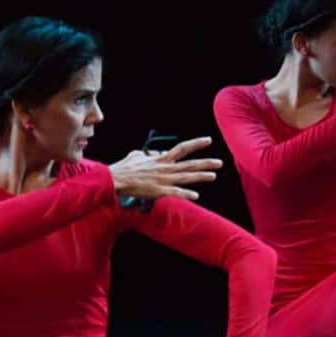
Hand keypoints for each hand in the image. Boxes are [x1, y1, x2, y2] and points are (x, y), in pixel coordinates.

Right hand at [108, 136, 222, 200]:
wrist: (115, 179)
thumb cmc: (124, 168)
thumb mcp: (135, 156)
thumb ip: (144, 155)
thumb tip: (146, 154)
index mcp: (161, 159)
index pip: (182, 148)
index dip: (196, 144)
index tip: (208, 140)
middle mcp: (165, 168)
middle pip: (189, 163)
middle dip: (205, 163)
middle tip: (219, 163)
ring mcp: (163, 180)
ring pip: (186, 177)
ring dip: (200, 176)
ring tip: (213, 176)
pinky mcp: (158, 191)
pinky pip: (175, 193)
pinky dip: (186, 194)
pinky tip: (196, 196)